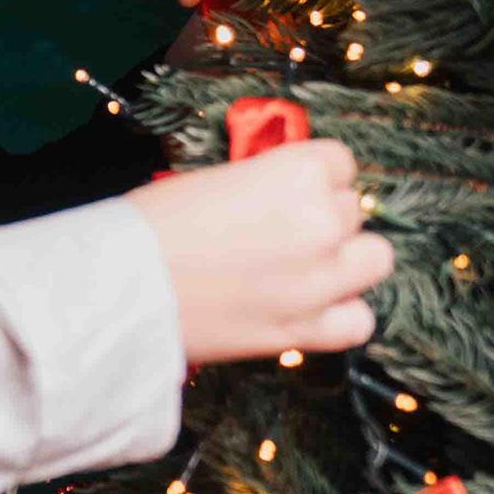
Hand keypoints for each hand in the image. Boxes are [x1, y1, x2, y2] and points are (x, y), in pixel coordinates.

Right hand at [123, 141, 390, 363]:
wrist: (118, 290)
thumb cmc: (149, 228)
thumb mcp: (214, 180)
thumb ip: (266, 185)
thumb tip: (287, 197)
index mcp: (298, 171)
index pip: (341, 163)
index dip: (314, 179)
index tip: (287, 194)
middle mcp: (322, 221)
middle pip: (354, 211)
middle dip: (323, 220)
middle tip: (278, 236)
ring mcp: (320, 279)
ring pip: (375, 260)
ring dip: (346, 262)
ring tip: (305, 270)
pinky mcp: (305, 330)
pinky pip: (360, 320)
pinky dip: (341, 316)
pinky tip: (309, 309)